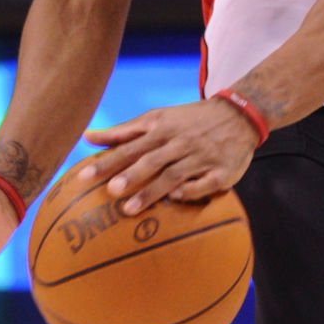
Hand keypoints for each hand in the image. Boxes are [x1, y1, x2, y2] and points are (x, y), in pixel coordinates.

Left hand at [80, 99, 259, 209]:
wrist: (240, 114)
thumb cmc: (190, 119)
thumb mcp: (158, 116)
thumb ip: (124, 130)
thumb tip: (87, 136)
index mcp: (163, 128)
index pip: (131, 145)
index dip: (107, 161)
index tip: (84, 175)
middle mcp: (180, 142)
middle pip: (151, 159)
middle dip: (130, 175)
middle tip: (109, 190)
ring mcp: (201, 157)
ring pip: (173, 174)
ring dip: (151, 191)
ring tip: (129, 209)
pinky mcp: (221, 172)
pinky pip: (203, 184)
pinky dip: (189, 191)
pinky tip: (175, 200)